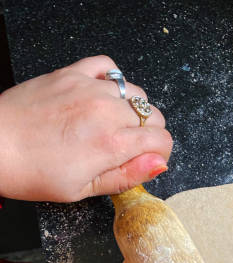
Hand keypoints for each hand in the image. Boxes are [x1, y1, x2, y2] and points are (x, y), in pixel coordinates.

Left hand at [0, 56, 172, 201]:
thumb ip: (126, 175)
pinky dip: (113, 80)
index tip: (146, 160)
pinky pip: (108, 67)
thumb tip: (159, 164)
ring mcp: (89, 88)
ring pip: (136, 93)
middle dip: (148, 134)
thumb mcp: (83, 189)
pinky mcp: (72, 73)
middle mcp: (106, 111)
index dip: (159, 154)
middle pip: (153, 116)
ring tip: (112, 125)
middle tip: (126, 147)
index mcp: (112, 144)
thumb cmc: (32, 172)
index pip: (162, 140)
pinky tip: (103, 96)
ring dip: (132, 109)